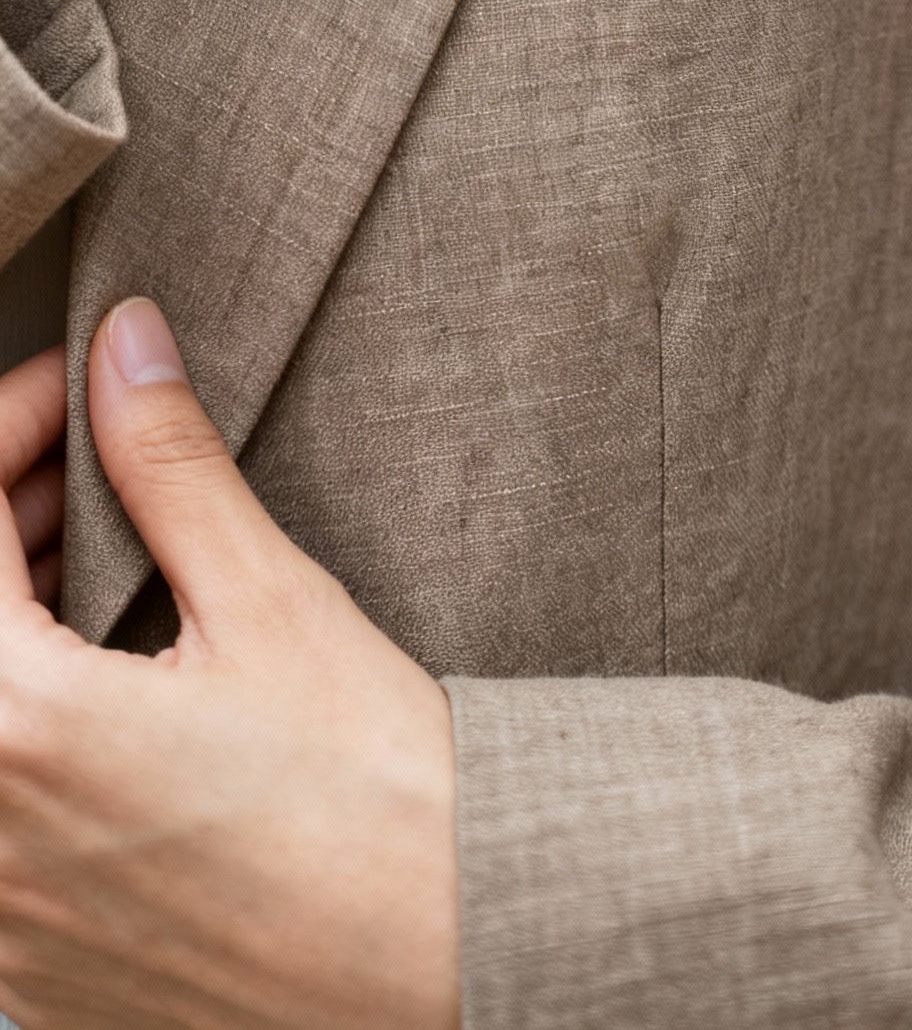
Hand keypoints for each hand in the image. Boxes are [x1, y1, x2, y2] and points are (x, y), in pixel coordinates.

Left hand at [0, 302, 458, 1029]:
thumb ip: (171, 466)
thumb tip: (123, 351)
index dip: (12, 425)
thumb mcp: (272, 601)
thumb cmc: (379, 797)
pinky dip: (31, 730)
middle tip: (103, 463)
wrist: (460, 963)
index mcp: (21, 732)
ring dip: (17, 621)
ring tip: (115, 568)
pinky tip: (121, 692)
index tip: (79, 389)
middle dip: (12, 517)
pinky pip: (1, 820)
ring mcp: (3, 921)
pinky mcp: (39, 972)